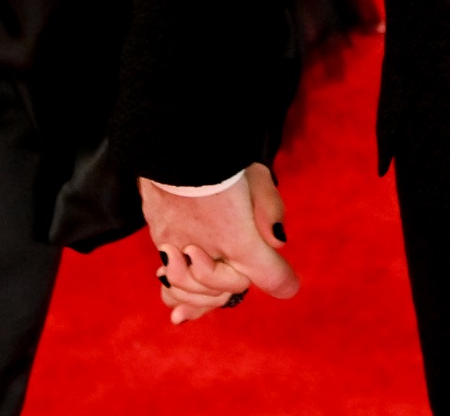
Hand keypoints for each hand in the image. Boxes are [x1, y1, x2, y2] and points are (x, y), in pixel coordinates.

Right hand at [143, 163, 296, 324]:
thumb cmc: (217, 157)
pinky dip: (176, 294)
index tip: (289, 283)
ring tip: (211, 291)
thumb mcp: (255, 175)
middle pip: (228, 287)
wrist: (169, 140)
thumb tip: (277, 241)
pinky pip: (168, 280)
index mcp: (239, 238)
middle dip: (237, 283)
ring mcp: (178, 248)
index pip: (269, 275)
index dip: (282, 280)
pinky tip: (178, 308)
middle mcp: (208, 250)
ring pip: (194, 290)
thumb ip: (270, 209)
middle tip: (243, 273)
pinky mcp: (160, 239)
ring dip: (204, 294)